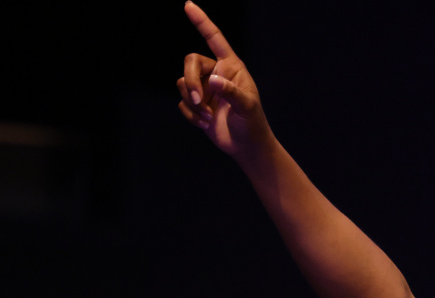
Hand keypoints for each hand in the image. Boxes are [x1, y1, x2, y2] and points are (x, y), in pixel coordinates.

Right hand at [177, 2, 270, 159]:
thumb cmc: (252, 124)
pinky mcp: (196, 104)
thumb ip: (232, 92)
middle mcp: (216, 73)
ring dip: (193, 102)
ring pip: (182, 82)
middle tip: (200, 100)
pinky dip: (191, 115)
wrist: (247, 147)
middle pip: (190, 61)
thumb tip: (213, 80)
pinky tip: (205, 124)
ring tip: (209, 117)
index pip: (214, 39)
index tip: (188, 5)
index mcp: (231, 66)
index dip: (202, 22)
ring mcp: (205, 88)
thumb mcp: (247, 108)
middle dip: (190, 80)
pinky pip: (182, 102)